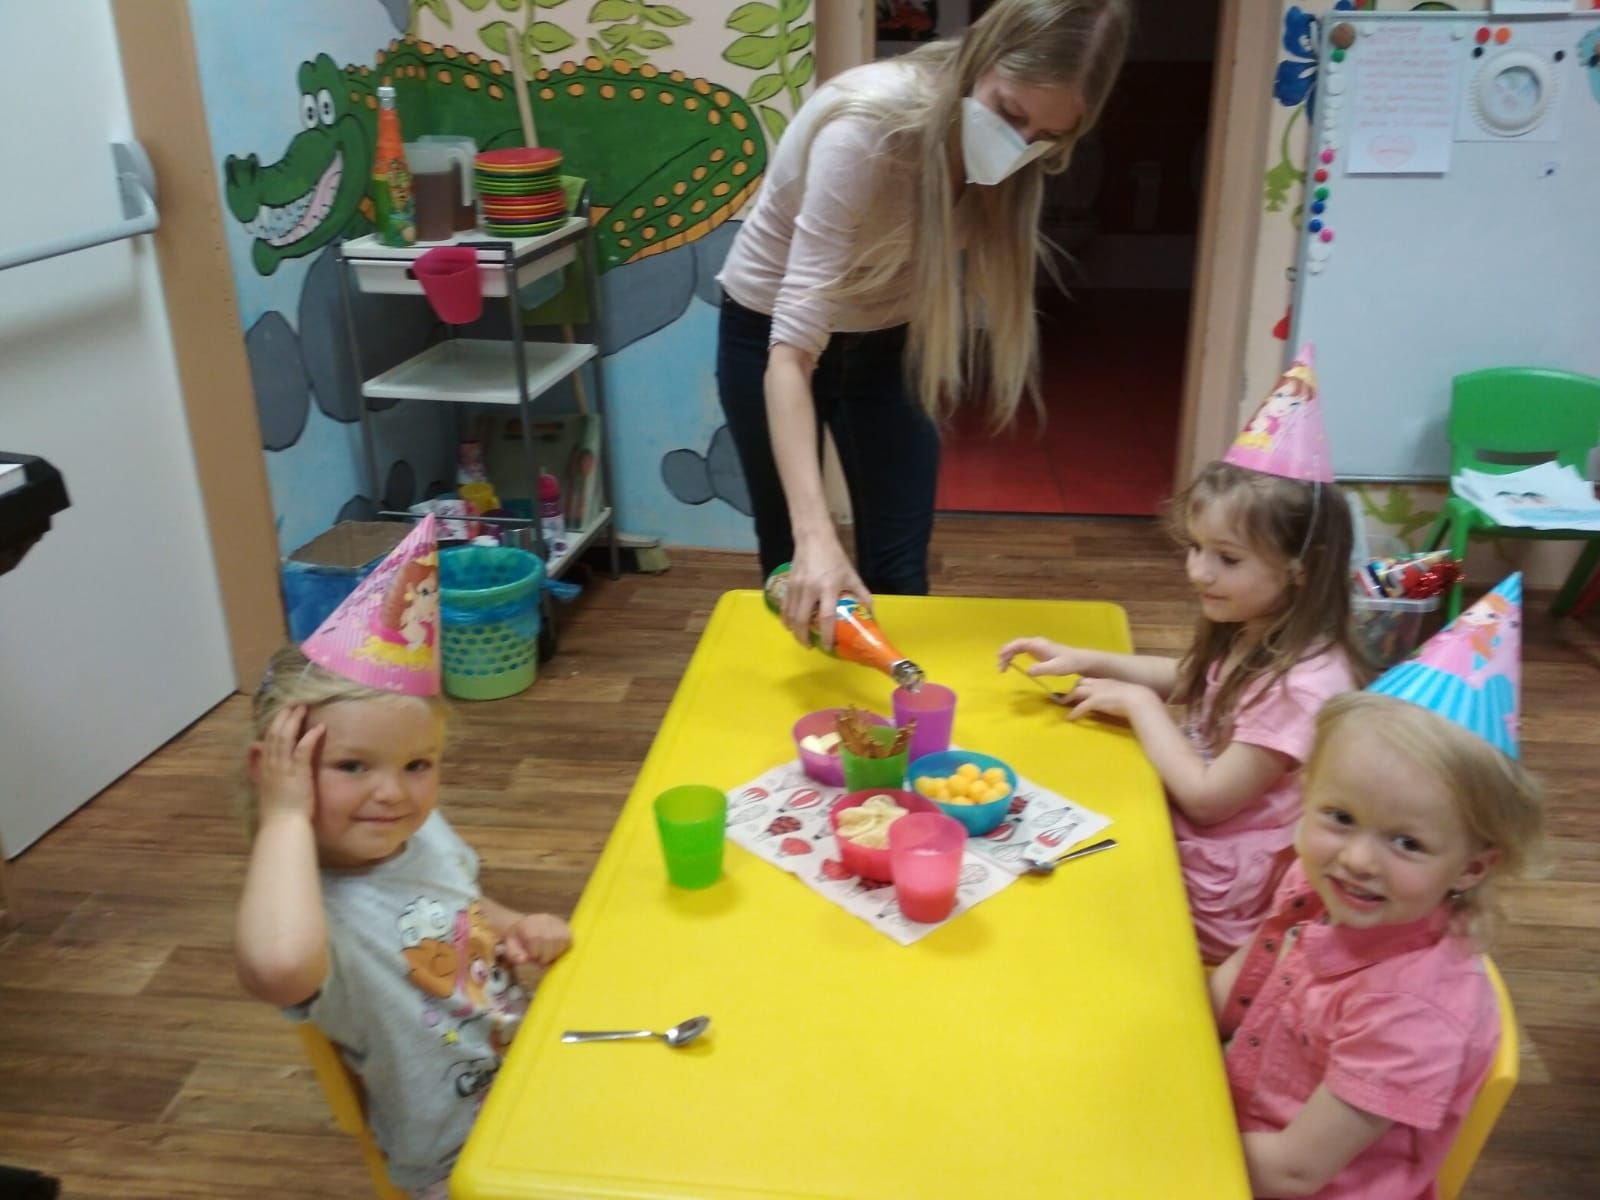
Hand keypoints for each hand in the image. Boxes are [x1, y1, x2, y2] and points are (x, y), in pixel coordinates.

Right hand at [253, 704, 324, 825]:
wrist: (282, 825)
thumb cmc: (278, 812)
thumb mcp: (266, 789)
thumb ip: (262, 772)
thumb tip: (256, 755)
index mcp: (264, 769)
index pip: (267, 741)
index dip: (274, 725)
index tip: (282, 714)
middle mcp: (271, 765)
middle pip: (275, 734)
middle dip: (283, 717)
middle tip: (293, 704)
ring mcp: (283, 767)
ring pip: (286, 737)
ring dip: (294, 721)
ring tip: (303, 708)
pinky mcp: (297, 772)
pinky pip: (303, 749)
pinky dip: (310, 737)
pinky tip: (319, 728)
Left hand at [500, 912, 572, 966]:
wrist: (525, 928)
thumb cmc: (519, 941)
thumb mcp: (510, 948)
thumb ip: (514, 954)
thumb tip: (523, 959)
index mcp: (528, 923)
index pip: (535, 937)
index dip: (535, 952)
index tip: (533, 958)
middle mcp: (543, 919)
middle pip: (550, 939)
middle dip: (545, 955)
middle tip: (540, 960)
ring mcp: (556, 921)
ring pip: (562, 939)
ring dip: (555, 953)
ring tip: (547, 955)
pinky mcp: (565, 926)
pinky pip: (569, 939)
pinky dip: (563, 949)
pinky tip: (555, 951)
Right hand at [785, 534, 871, 649]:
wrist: (813, 538)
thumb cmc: (835, 558)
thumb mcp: (852, 575)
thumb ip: (862, 595)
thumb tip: (871, 614)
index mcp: (829, 588)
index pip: (826, 617)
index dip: (826, 635)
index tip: (829, 647)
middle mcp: (810, 589)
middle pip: (802, 620)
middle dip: (804, 638)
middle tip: (811, 646)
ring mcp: (796, 587)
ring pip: (791, 616)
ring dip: (795, 631)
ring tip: (802, 638)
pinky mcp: (788, 584)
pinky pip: (785, 607)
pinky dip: (786, 619)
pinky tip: (790, 625)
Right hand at [996, 637, 1092, 678]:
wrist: (1078, 660)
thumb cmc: (1068, 663)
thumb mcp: (1055, 668)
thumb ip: (1041, 669)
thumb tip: (1027, 671)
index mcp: (1038, 644)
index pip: (1018, 644)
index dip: (1007, 650)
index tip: (1001, 660)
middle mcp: (1035, 643)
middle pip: (1015, 645)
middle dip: (1005, 654)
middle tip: (1000, 668)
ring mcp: (1036, 646)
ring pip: (1017, 648)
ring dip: (1008, 656)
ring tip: (1003, 668)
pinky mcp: (1038, 651)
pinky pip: (1021, 651)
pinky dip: (1014, 656)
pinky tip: (1011, 664)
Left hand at [1063, 677, 1156, 722]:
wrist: (1139, 699)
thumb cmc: (1136, 698)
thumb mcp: (1124, 692)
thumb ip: (1117, 694)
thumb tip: (1115, 701)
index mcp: (1107, 681)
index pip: (1089, 679)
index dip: (1082, 685)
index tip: (1078, 690)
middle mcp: (1100, 683)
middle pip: (1080, 682)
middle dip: (1073, 689)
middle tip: (1067, 697)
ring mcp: (1096, 691)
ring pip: (1077, 691)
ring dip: (1069, 698)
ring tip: (1063, 705)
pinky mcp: (1095, 701)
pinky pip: (1081, 707)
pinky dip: (1074, 712)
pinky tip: (1070, 718)